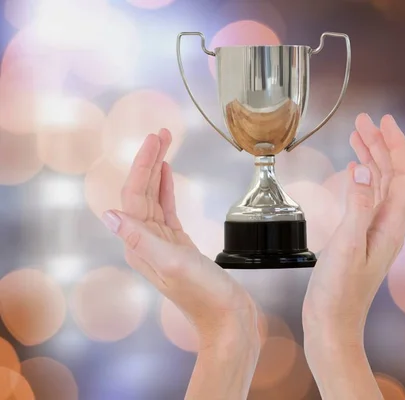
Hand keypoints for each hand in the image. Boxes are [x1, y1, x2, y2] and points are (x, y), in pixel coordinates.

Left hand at [100, 129, 258, 399]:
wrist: (228, 318)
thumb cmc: (204, 295)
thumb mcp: (173, 264)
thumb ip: (141, 239)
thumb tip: (109, 215)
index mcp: (141, 244)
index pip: (134, 195)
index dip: (143, 165)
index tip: (155, 139)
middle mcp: (147, 241)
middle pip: (142, 192)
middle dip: (149, 160)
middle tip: (161, 133)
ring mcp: (163, 242)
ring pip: (154, 198)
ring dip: (157, 171)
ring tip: (164, 144)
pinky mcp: (179, 244)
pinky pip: (167, 210)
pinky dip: (166, 189)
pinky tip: (168, 176)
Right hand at [302, 114, 404, 398]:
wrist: (332, 324)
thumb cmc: (338, 293)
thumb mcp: (346, 246)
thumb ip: (356, 206)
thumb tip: (362, 169)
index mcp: (391, 225)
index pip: (402, 175)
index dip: (396, 145)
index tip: (384, 121)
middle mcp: (388, 225)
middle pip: (391, 175)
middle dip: (381, 145)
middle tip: (364, 121)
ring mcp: (374, 231)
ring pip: (378, 185)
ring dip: (370, 158)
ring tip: (357, 135)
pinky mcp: (360, 237)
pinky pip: (365, 199)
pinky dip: (359, 178)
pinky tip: (351, 170)